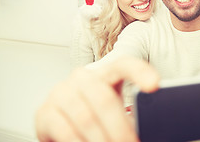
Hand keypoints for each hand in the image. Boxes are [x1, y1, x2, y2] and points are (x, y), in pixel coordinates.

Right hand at [35, 55, 159, 141]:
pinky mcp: (45, 111)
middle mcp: (83, 78)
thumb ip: (131, 115)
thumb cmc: (97, 117)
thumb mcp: (116, 112)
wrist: (62, 126)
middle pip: (106, 100)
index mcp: (106, 73)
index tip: (155, 85)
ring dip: (102, 141)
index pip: (124, 65)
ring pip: (87, 118)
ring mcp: (62, 92)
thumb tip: (148, 130)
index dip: (140, 72)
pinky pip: (65, 131)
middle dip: (121, 129)